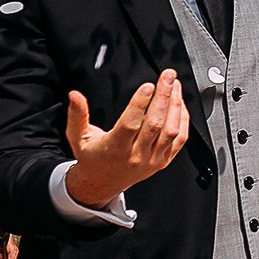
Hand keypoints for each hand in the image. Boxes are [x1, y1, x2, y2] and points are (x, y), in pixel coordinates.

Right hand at [63, 71, 190, 210]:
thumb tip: (75, 96)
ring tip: (174, 86)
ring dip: (175, 105)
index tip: (148, 86)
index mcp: (114, 149)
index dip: (140, 104)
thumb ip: (77, 115)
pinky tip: (180, 104)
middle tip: (167, 76)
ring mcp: (152, 159)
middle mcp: (135, 155)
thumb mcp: (77, 137)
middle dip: (163, 96)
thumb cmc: (91, 157)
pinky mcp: (163, 161)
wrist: (102, 183)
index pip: (130, 124)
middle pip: (155, 124)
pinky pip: (179, 140)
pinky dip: (183, 120)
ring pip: (171, 131)